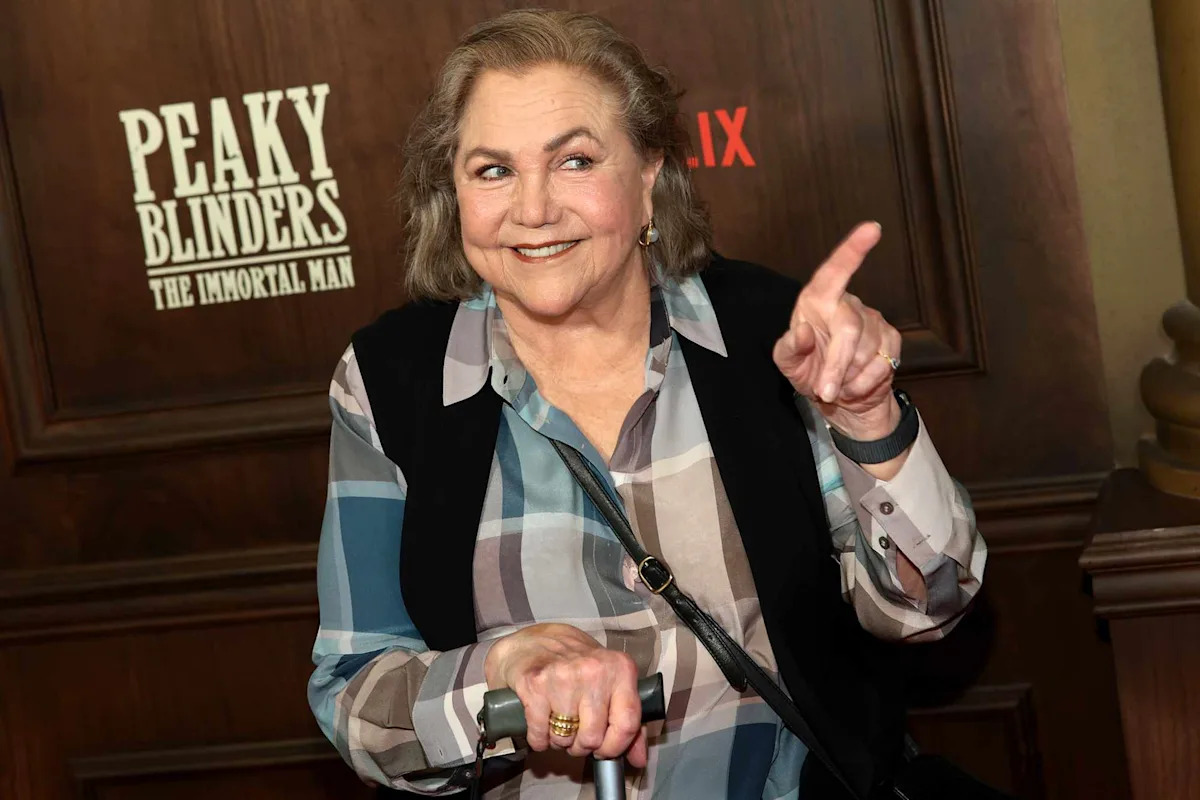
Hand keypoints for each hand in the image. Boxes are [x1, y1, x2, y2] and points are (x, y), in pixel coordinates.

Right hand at [483, 623, 647, 766]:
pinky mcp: (535, 684)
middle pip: (593, 737)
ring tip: (558, 723)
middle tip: (576, 732)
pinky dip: (539, 739)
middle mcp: (594, 670)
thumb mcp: (610, 681)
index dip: (615, 747)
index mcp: (620, 669)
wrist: (534, 641)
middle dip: (582, 745)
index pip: (627, 724)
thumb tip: (639, 759)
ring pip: (565, 738)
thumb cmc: (576, 663)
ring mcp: (563, 676)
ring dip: (560, 740)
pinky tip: (541, 727)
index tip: (604, 749)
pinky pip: (539, 733)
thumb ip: (628, 720)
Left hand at [772, 222, 900, 439]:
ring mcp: (873, 321)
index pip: (833, 272)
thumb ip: (789, 349)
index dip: (852, 250)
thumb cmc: (808, 372)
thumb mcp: (788, 365)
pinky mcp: (892, 340)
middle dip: (836, 364)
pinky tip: (854, 386)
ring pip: (866, 352)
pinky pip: (883, 364)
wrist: (839, 398)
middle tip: (826, 391)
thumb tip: (800, 331)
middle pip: (849, 329)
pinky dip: (865, 383)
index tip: (872, 228)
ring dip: (848, 377)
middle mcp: (847, 305)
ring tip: (837, 384)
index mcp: (816, 301)